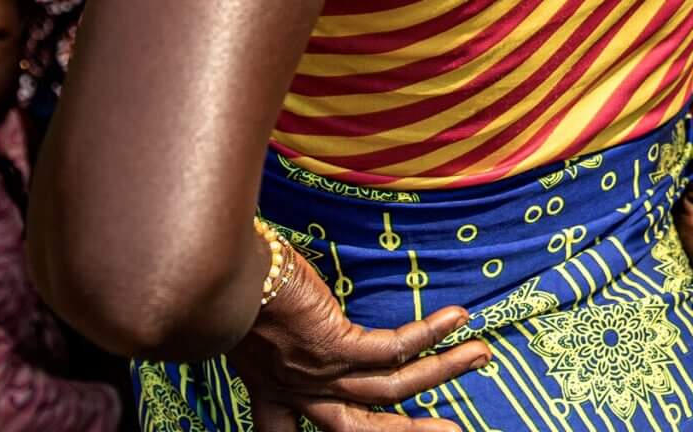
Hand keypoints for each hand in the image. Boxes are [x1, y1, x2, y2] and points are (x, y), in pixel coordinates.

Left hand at [231, 245, 490, 431]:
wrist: (211, 277)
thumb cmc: (223, 283)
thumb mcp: (238, 318)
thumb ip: (256, 325)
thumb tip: (263, 293)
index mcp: (270, 388)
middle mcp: (298, 390)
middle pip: (361, 429)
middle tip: (450, 430)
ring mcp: (320, 372)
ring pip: (392, 390)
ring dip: (442, 372)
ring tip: (481, 355)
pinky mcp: (337, 346)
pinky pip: (395, 349)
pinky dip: (431, 336)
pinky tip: (459, 318)